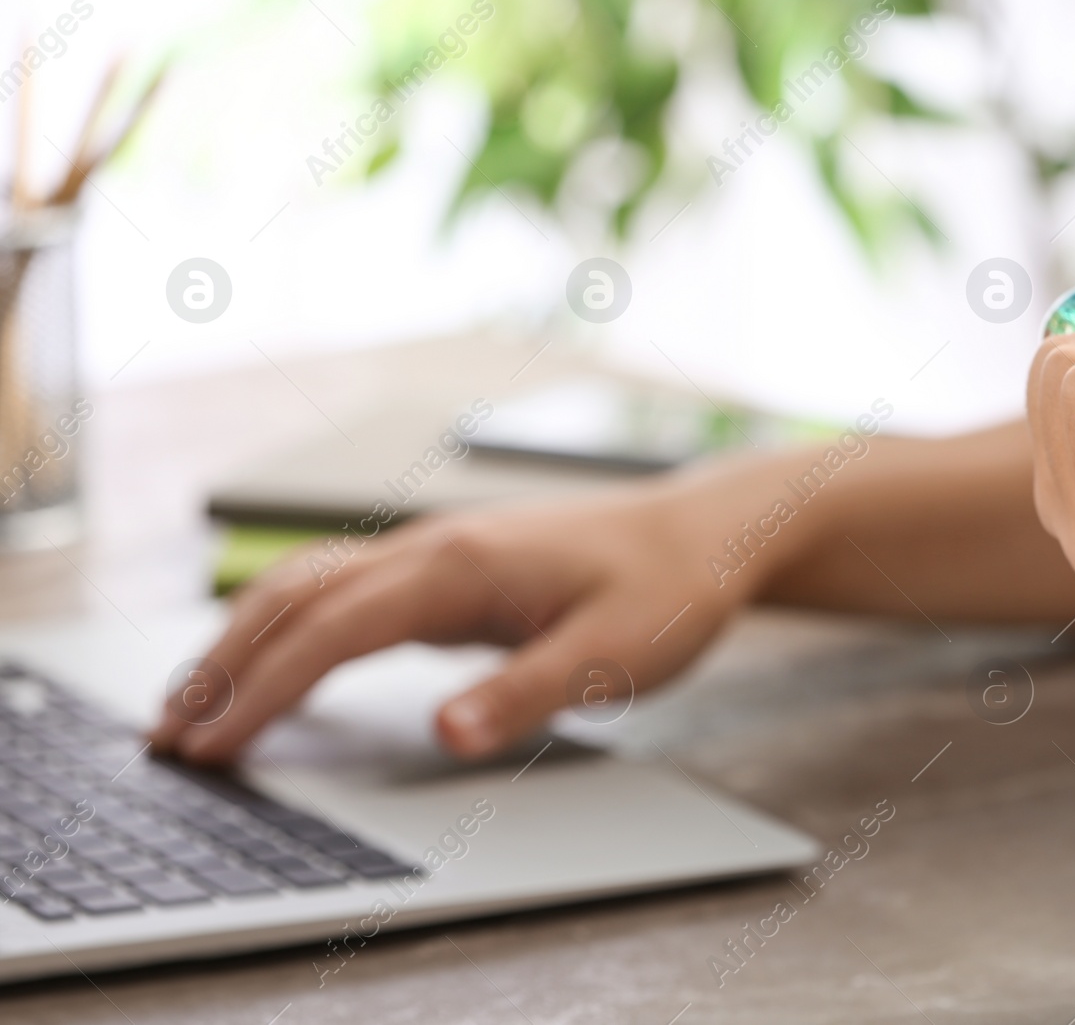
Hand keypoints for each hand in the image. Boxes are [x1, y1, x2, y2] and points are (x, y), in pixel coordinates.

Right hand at [151, 480, 768, 763]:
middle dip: (223, 665)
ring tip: (194, 705)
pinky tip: (281, 664)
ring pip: (309, 585)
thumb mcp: (614, 654)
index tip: (212, 746)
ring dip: (244, 640)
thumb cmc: (666, 589)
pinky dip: (291, 626)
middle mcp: (432, 546)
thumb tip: (444, 732)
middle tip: (167, 736)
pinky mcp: (449, 566)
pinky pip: (344, 590)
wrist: (703, 531)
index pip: (331, 628)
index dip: (261, 689)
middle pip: (295, 597)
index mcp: (461, 566)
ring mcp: (436, 549)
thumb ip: (527, 692)